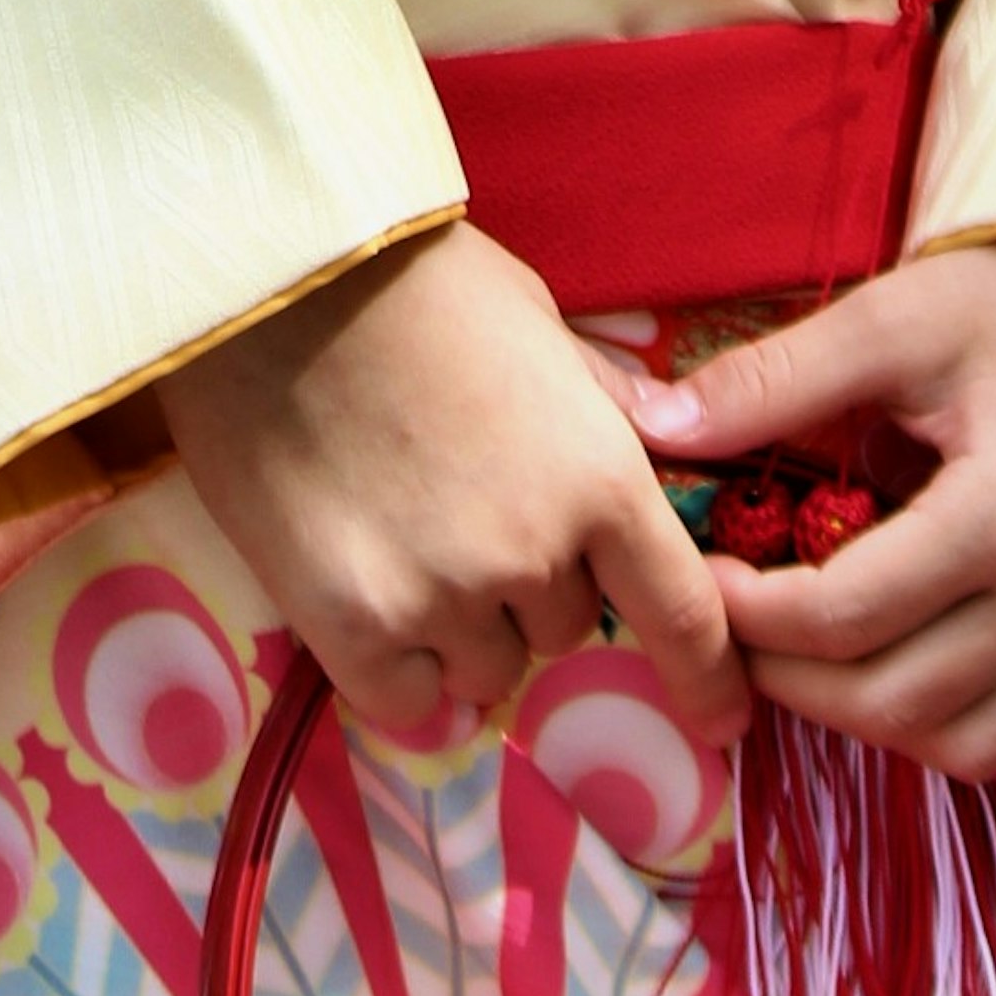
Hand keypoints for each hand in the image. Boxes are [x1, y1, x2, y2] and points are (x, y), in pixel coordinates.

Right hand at [159, 220, 742, 751]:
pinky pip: (404, 701)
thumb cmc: (412, 279)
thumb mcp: (536, 321)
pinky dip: (394, 666)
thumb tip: (660, 436)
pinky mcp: (351, 624)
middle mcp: (535, 555)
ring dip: (457, 625)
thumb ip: (601, 403)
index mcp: (600, 477)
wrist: (273, 274)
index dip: (708, 679)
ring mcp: (441, 597)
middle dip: (528, 586)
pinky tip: (364, 590)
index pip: (682, 614)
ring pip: (483, 668)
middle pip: (562, 629)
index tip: (722, 721)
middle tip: (460, 503)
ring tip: (397, 527)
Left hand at [619, 241, 995, 785]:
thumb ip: (774, 381)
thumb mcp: (897, 318)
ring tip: (830, 660)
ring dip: (884, 724)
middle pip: (903, 705)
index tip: (706, 582)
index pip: (845, 617)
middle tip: (750, 633)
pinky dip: (993, 746)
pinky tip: (941, 686)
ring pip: (979, 752)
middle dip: (801, 683)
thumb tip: (652, 428)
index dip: (752, 616)